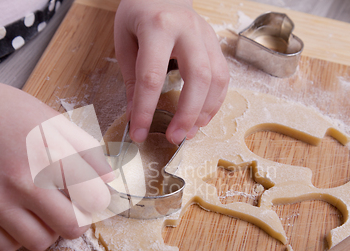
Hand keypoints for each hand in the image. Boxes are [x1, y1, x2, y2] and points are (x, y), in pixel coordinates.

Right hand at [0, 66, 112, 250]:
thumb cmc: (2, 113)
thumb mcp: (51, 119)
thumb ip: (86, 149)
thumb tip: (110, 181)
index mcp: (49, 151)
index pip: (95, 198)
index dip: (98, 199)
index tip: (91, 195)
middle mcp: (22, 179)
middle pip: (73, 227)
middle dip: (78, 219)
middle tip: (69, 206)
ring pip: (41, 243)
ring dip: (48, 230)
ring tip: (40, 209)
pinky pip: (7, 247)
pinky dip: (17, 237)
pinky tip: (15, 215)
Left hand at [114, 0, 228, 143]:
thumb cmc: (139, 14)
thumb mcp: (125, 41)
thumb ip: (132, 78)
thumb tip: (135, 115)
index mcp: (157, 27)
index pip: (152, 76)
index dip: (145, 109)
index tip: (138, 133)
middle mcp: (188, 30)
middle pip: (198, 77)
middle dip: (187, 113)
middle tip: (174, 137)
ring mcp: (207, 37)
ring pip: (217, 78)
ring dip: (205, 111)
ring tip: (189, 132)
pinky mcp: (216, 44)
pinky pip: (223, 77)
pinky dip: (215, 102)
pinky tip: (201, 117)